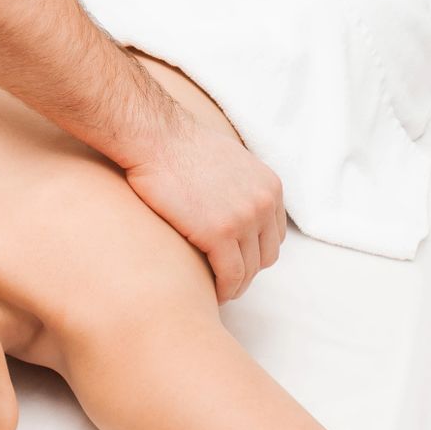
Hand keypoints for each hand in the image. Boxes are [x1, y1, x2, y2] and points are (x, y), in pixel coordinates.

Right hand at [126, 115, 285, 302]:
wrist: (156, 138)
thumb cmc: (181, 146)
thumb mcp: (230, 161)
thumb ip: (242, 185)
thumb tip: (234, 202)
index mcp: (270, 187)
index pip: (274, 234)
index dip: (255, 250)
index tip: (236, 259)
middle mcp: (264, 204)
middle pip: (266, 255)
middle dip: (248, 270)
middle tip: (225, 278)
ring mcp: (244, 220)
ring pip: (249, 270)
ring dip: (236, 284)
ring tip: (218, 289)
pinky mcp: (219, 234)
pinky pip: (230, 275)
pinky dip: (224, 289)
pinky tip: (211, 291)